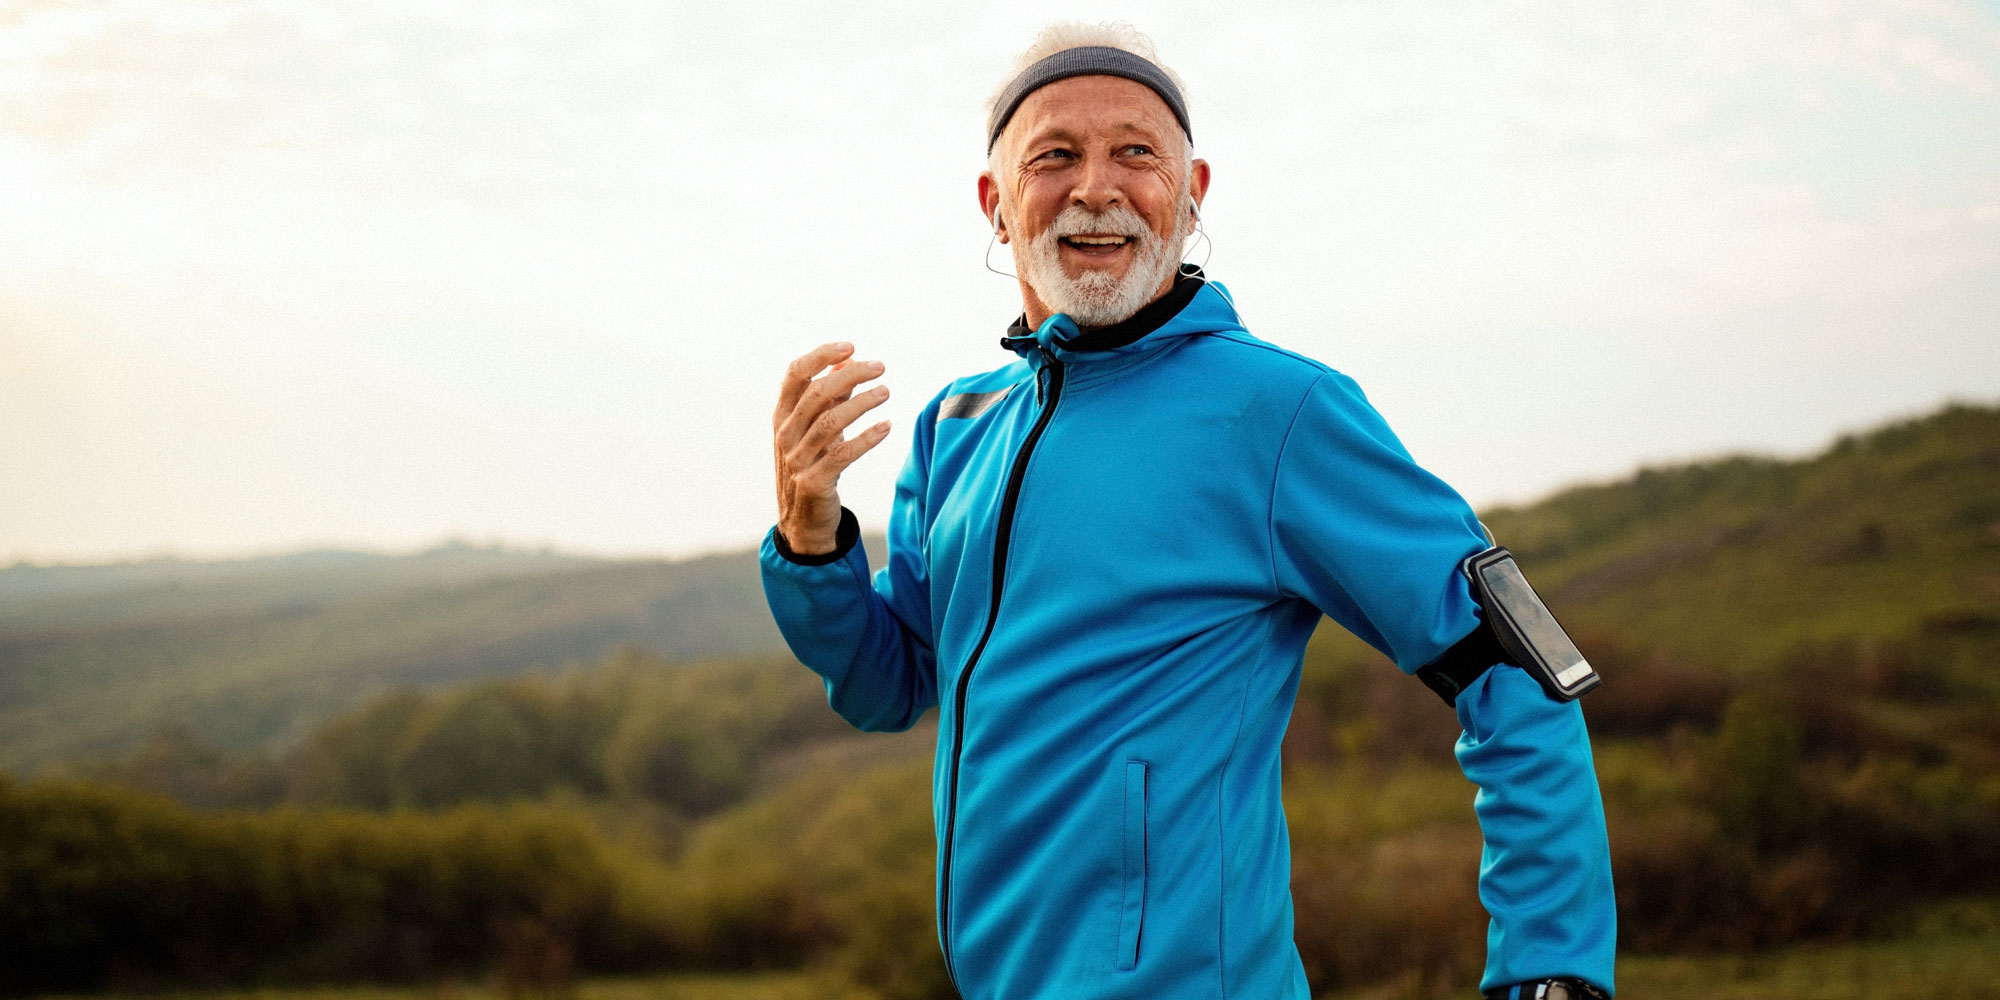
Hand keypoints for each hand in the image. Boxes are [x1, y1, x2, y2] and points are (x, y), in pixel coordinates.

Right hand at [772, 342, 891, 554]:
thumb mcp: (817, 429)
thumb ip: (831, 397)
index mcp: (782, 415)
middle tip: (880, 368)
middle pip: (816, 394)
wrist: (803, 522)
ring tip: (886, 392)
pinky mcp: (813, 482)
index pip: (795, 374)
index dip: (821, 356)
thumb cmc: (812, 465)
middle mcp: (785, 435)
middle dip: (851, 375)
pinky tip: (886, 427)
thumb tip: (849, 360)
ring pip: (830, 423)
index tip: (851, 347)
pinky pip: (842, 455)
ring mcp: (796, 460)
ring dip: (861, 403)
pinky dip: (866, 439)